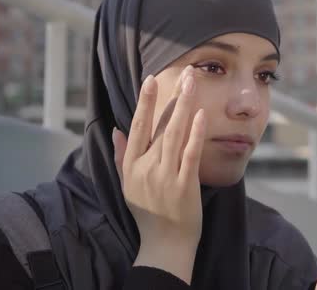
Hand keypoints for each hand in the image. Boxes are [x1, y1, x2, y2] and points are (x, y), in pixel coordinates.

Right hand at [112, 66, 205, 283]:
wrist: (164, 244)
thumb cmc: (146, 213)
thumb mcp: (126, 184)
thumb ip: (122, 156)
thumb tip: (115, 130)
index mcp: (132, 165)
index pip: (138, 126)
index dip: (145, 102)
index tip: (151, 79)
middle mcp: (147, 167)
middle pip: (160, 125)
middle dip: (173, 96)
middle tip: (185, 72)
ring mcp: (166, 175)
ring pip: (175, 134)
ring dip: (184, 106)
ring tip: (193, 84)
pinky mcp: (185, 184)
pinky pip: (190, 153)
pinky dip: (195, 133)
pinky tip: (201, 114)